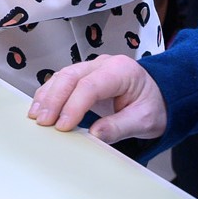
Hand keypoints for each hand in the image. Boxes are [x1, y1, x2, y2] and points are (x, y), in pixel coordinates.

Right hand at [28, 55, 166, 142]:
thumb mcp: (144, 121)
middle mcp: (104, 64)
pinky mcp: (83, 76)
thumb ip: (119, 127)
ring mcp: (92, 67)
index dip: (73, 106)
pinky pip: (61, 81)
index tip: (63, 126)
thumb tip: (94, 134)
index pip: (90, 85)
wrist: (161, 96)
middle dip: (54, 100)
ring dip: (47, 96)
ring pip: (62, 76)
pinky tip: (40, 108)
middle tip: (43, 122)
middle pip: (70, 76)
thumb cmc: (154, 106)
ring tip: (36, 117)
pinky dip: (49, 94)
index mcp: (122, 71)